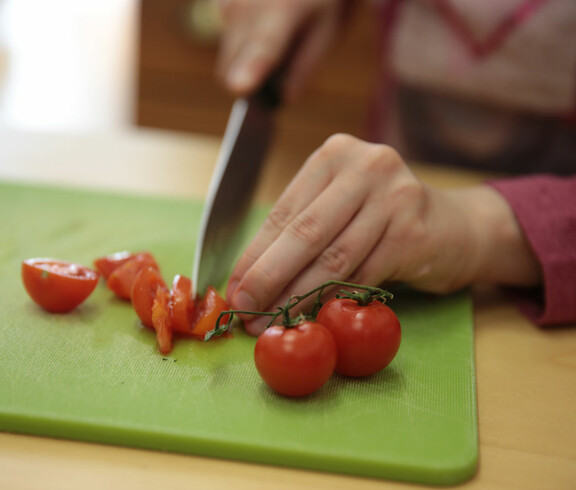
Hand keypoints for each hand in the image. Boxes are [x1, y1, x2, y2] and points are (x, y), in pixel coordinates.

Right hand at [216, 0, 346, 98]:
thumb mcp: (327, 28)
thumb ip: (306, 65)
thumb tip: (285, 98)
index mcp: (281, 10)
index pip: (263, 47)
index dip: (251, 69)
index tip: (240, 87)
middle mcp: (245, 6)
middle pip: (230, 69)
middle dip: (250, 81)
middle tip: (279, 71)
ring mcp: (228, 4)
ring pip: (226, 59)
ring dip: (245, 63)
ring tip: (277, 37)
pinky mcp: (220, 3)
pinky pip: (226, 41)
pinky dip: (242, 45)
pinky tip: (265, 24)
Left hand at [226, 134, 540, 334]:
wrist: (454, 227)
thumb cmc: (384, 219)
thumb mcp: (340, 208)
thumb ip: (302, 232)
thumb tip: (249, 278)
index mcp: (335, 155)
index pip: (284, 212)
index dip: (254, 255)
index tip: (234, 288)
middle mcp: (366, 167)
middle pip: (305, 233)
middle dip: (268, 278)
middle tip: (244, 311)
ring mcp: (395, 196)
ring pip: (334, 259)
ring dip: (298, 297)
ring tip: (273, 321)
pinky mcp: (414, 232)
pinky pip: (364, 276)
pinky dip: (336, 302)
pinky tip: (316, 318)